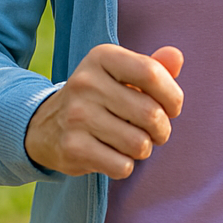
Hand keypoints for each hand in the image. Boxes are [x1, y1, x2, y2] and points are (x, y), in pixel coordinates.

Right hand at [25, 44, 183, 179]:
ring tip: (132, 142)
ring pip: (139, 144)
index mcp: (102, 57)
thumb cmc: (101, 98)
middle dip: (162, 130)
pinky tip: (112, 156)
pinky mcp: (72, 147)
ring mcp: (76, 115)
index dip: (172, 97)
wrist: (46, 127)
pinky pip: (122, 166)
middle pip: (151, 113)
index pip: (152, 74)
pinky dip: (125, 166)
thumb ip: (154, 67)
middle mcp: (86, 82)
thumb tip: (176, 57)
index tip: (171, 108)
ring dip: (144, 149)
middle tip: (154, 132)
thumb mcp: (122, 76)